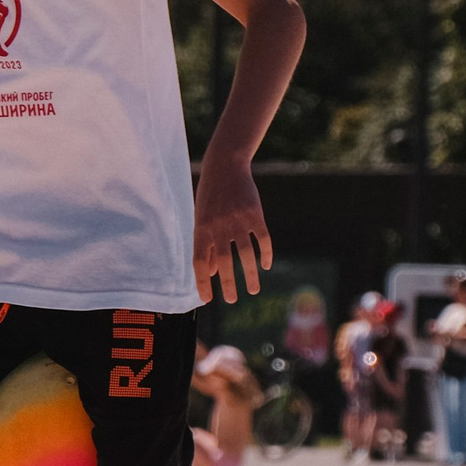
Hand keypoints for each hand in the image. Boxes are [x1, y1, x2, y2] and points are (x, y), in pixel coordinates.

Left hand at [194, 156, 270, 303]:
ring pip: (247, 255)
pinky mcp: (255, 214)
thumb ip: (206, 245)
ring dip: (251, 275)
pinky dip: (266, 255)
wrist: (225, 166)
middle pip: (225, 262)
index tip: (207, 299)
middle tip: (232, 300)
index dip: (202, 282)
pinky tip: (266, 266)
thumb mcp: (201, 219)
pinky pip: (263, 240)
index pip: (200, 262)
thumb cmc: (210, 197)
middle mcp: (219, 227)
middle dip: (229, 285)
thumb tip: (211, 273)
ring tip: (253, 290)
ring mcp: (238, 220)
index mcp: (201, 229)